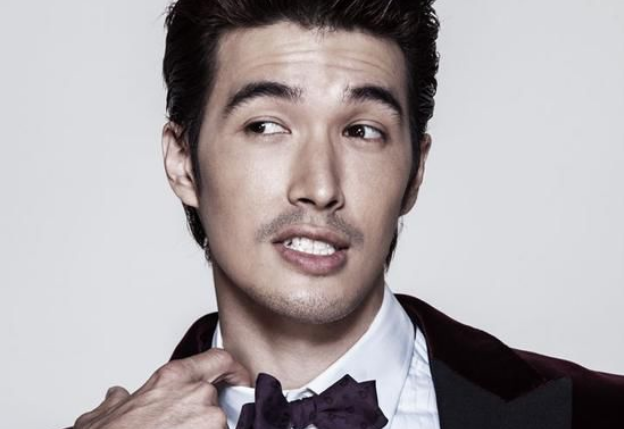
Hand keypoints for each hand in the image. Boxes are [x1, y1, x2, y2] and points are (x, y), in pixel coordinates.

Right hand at [73, 349, 250, 428]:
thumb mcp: (104, 416)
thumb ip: (117, 400)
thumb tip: (117, 395)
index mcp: (173, 378)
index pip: (219, 360)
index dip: (233, 370)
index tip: (238, 380)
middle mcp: (197, 394)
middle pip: (216, 398)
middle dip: (205, 415)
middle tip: (188, 425)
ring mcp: (209, 420)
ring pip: (218, 425)